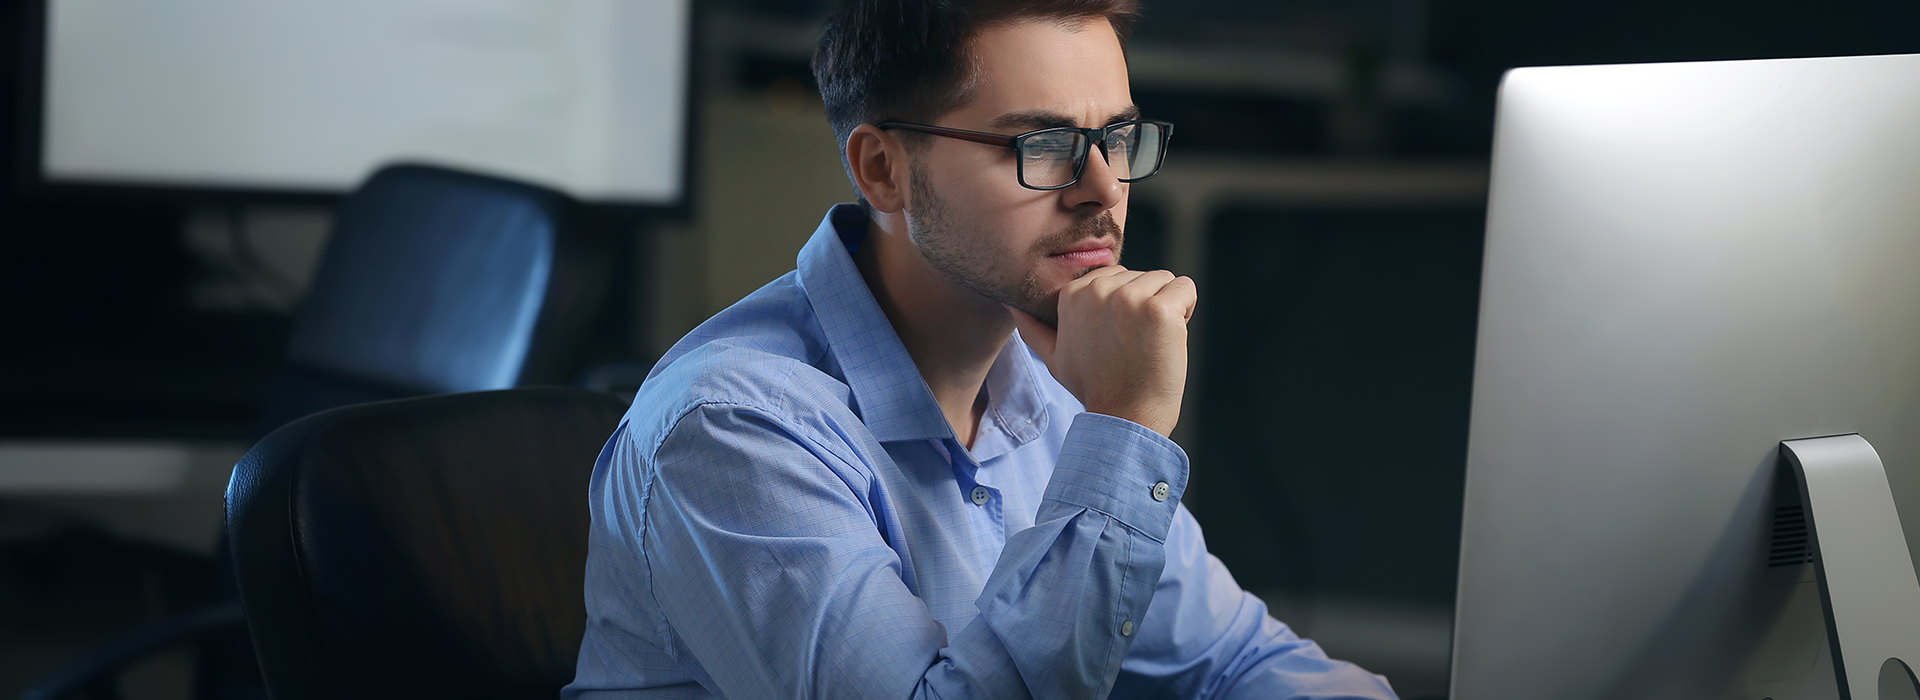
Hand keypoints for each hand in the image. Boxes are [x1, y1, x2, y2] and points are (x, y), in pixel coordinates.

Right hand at [1008, 266, 1196, 437]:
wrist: (1125, 418)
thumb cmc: (1094, 388)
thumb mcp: (1054, 358)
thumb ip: (1032, 329)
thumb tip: (1010, 306)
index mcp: (1072, 294)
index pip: (1116, 277)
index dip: (1124, 308)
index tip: (1116, 341)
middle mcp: (1098, 289)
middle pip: (1141, 276)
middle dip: (1145, 305)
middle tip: (1133, 346)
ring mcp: (1129, 298)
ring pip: (1165, 280)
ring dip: (1166, 308)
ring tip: (1149, 344)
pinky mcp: (1159, 309)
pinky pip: (1186, 288)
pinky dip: (1186, 310)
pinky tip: (1169, 339)